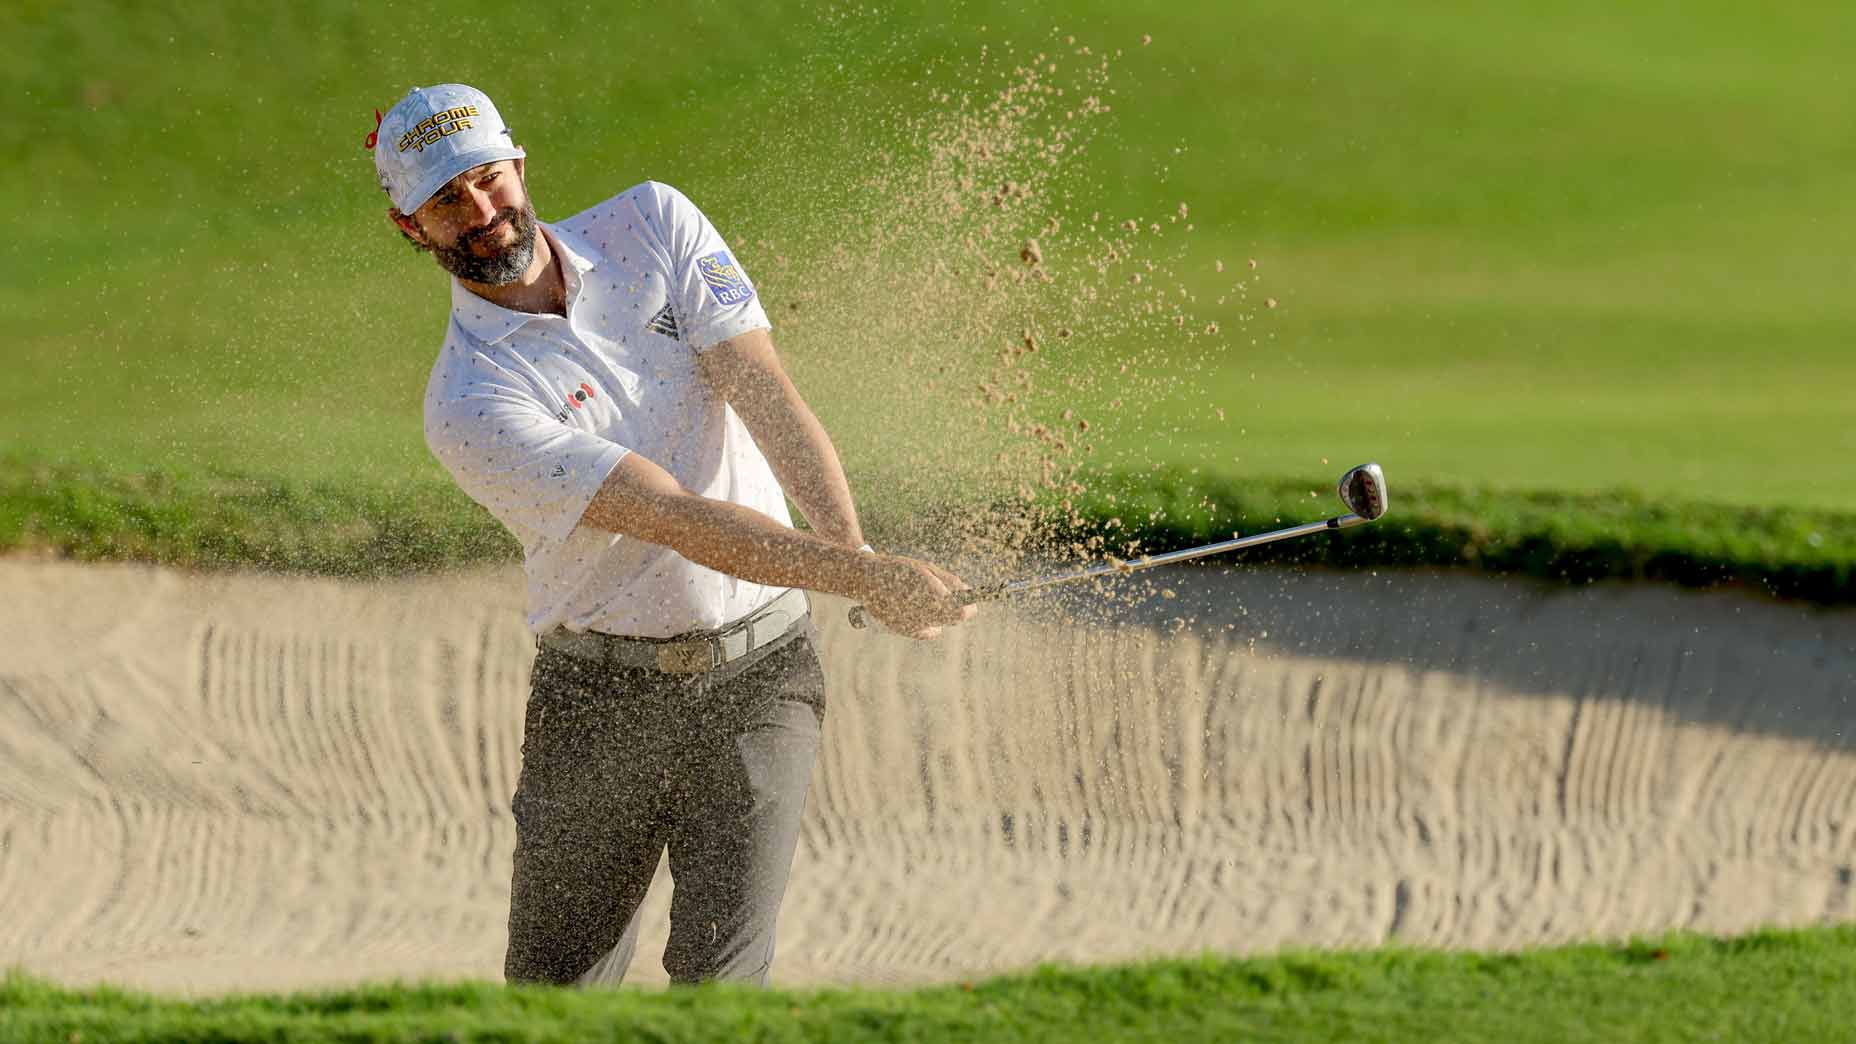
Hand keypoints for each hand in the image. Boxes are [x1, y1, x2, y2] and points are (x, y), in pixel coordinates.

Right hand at [859, 556, 978, 638]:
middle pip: (953, 619)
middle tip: (957, 601)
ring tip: (927, 599)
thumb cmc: (900, 570)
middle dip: (958, 610)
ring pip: (940, 624)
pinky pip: (927, 631)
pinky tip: (919, 609)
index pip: (961, 610)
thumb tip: (968, 592)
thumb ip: (949, 581)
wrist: (867, 579)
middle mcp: (923, 612)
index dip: (969, 607)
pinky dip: (928, 623)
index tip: (972, 602)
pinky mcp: (904, 630)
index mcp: (931, 593)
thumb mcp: (927, 569)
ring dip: (941, 614)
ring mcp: (913, 623)